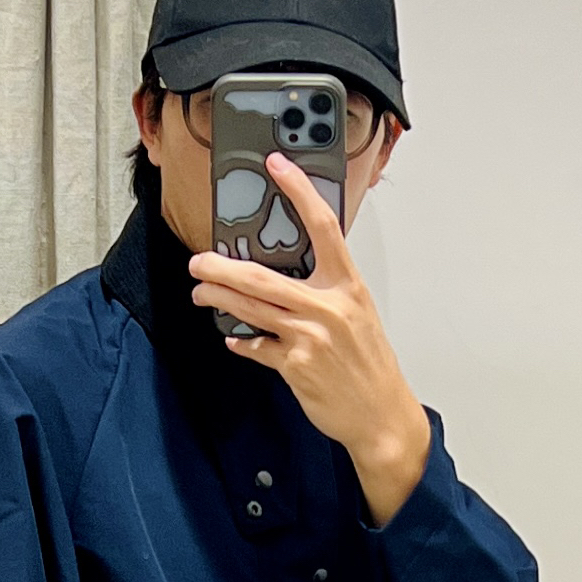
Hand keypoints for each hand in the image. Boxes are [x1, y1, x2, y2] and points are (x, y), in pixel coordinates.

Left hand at [190, 155, 431, 524]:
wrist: (381, 415)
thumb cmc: (371, 366)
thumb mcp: (358, 315)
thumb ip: (328, 292)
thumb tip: (291, 278)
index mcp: (346, 286)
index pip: (321, 226)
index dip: (297, 190)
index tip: (277, 166)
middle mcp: (327, 307)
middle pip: (262, 276)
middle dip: (221, 267)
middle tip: (199, 262)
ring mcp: (309, 337)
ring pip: (251, 310)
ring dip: (219, 300)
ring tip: (201, 293)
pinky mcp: (295, 366)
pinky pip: (258, 348)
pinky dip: (243, 343)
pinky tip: (233, 339)